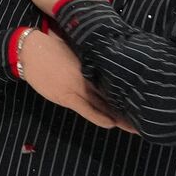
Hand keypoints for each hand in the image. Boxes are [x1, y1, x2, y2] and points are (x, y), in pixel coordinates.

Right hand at [18, 28, 138, 134]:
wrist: (30, 51)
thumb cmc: (51, 48)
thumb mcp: (75, 52)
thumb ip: (89, 61)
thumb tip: (102, 66)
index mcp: (92, 65)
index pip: (114, 82)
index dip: (128, 92)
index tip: (142, 101)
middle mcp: (88, 77)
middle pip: (112, 95)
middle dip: (127, 108)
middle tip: (145, 118)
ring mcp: (78, 87)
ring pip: (102, 104)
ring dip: (118, 116)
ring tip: (134, 127)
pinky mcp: (66, 96)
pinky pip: (86, 109)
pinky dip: (98, 117)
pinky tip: (111, 124)